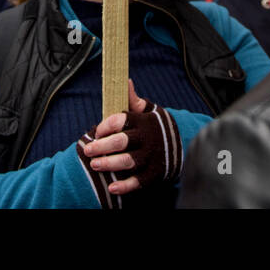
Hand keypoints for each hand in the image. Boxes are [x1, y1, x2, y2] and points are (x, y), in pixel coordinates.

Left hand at [77, 80, 181, 202]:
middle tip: (88, 150)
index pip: (120, 120)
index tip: (97, 132)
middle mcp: (146, 139)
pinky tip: (112, 187)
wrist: (182, 144)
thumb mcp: (148, 110)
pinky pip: (139, 181)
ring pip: (127, 161)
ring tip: (94, 165)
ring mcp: (151, 157)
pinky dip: (126, 186)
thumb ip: (133, 100)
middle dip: (102, 146)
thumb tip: (125, 81)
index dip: (105, 126)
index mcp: (142, 121)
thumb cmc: (156, 126)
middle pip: (121, 142)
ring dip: (109, 164)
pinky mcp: (154, 173)